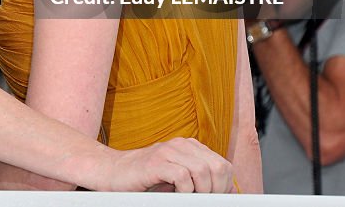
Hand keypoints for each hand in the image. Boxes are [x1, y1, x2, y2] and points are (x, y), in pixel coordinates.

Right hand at [106, 137, 233, 192]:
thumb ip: (202, 180)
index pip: (223, 165)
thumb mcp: (179, 178)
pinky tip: (175, 195)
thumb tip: (231, 192)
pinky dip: (185, 191)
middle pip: (217, 167)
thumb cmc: (147, 178)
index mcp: (190, 146)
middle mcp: (181, 144)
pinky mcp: (155, 162)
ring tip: (189, 199)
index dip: (224, 186)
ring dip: (201, 192)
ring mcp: (167, 151)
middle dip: (216, 191)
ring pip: (202, 171)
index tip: (214, 199)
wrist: (113, 172)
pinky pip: (182, 176)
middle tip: (202, 201)